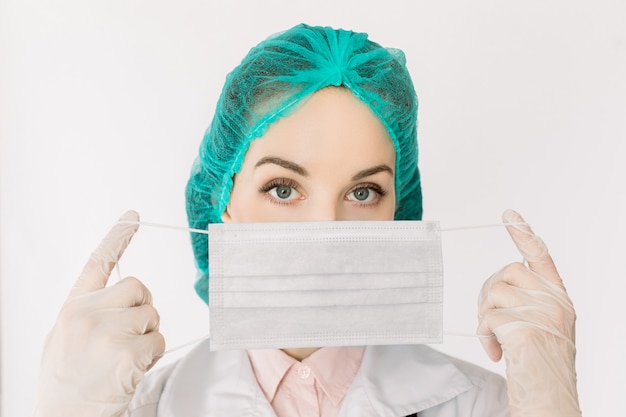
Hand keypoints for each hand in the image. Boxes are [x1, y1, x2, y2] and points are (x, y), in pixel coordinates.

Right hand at [33, 211, 165, 416]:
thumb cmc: (67, 381)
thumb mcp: (64, 338)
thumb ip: (89, 313)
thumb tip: (120, 300)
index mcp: (72, 308)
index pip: (97, 262)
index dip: (118, 237)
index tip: (133, 217)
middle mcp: (88, 314)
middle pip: (139, 288)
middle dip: (142, 308)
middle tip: (129, 336)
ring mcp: (107, 332)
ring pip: (151, 314)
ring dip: (147, 335)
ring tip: (123, 359)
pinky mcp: (127, 353)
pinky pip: (157, 339)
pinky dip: (151, 354)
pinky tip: (130, 369)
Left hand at [477, 209, 580, 416]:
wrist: (550, 402)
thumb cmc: (541, 368)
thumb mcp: (543, 330)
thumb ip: (527, 304)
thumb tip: (497, 287)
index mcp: (561, 300)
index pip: (542, 258)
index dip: (524, 236)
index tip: (509, 215)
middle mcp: (556, 303)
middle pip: (509, 271)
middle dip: (489, 291)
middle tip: (487, 319)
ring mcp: (544, 315)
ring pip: (496, 291)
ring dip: (485, 315)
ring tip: (493, 339)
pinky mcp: (526, 330)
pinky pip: (489, 316)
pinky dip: (484, 334)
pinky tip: (495, 352)